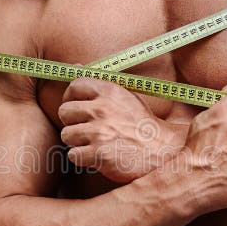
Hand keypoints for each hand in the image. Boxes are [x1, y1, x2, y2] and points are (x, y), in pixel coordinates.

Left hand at [58, 72, 183, 183]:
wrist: (162, 151)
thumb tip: (74, 66)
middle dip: (73, 122)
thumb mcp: (125, 96)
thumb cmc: (141, 124)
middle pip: (64, 112)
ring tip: (96, 143)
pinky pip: (73, 155)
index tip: (77, 106)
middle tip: (88, 129)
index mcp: (109, 91)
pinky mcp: (98, 154)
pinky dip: (83, 159)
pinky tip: (98, 157)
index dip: (70, 97)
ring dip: (78, 142)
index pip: (75, 85)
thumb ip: (99, 83)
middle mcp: (102, 109)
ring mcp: (99, 132)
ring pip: (67, 135)